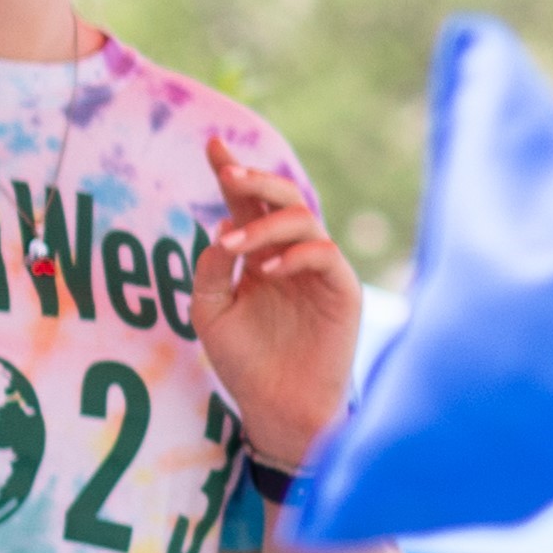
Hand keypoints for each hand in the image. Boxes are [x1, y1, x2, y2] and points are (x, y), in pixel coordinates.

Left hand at [177, 136, 360, 467]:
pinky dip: (296, 253)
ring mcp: (318, 269)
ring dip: (264, 225)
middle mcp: (289, 254)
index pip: (246, 205)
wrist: (277, 409)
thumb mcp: (211, 312)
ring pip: (301, 219)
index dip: (231, 173)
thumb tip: (221, 227)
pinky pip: (324, 253)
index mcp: (258, 255)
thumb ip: (210, 269)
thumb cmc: (245, 363)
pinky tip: (268, 270)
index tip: (212, 144)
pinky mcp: (341, 289)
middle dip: (255, 180)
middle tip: (229, 176)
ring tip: (232, 247)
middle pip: (280, 197)